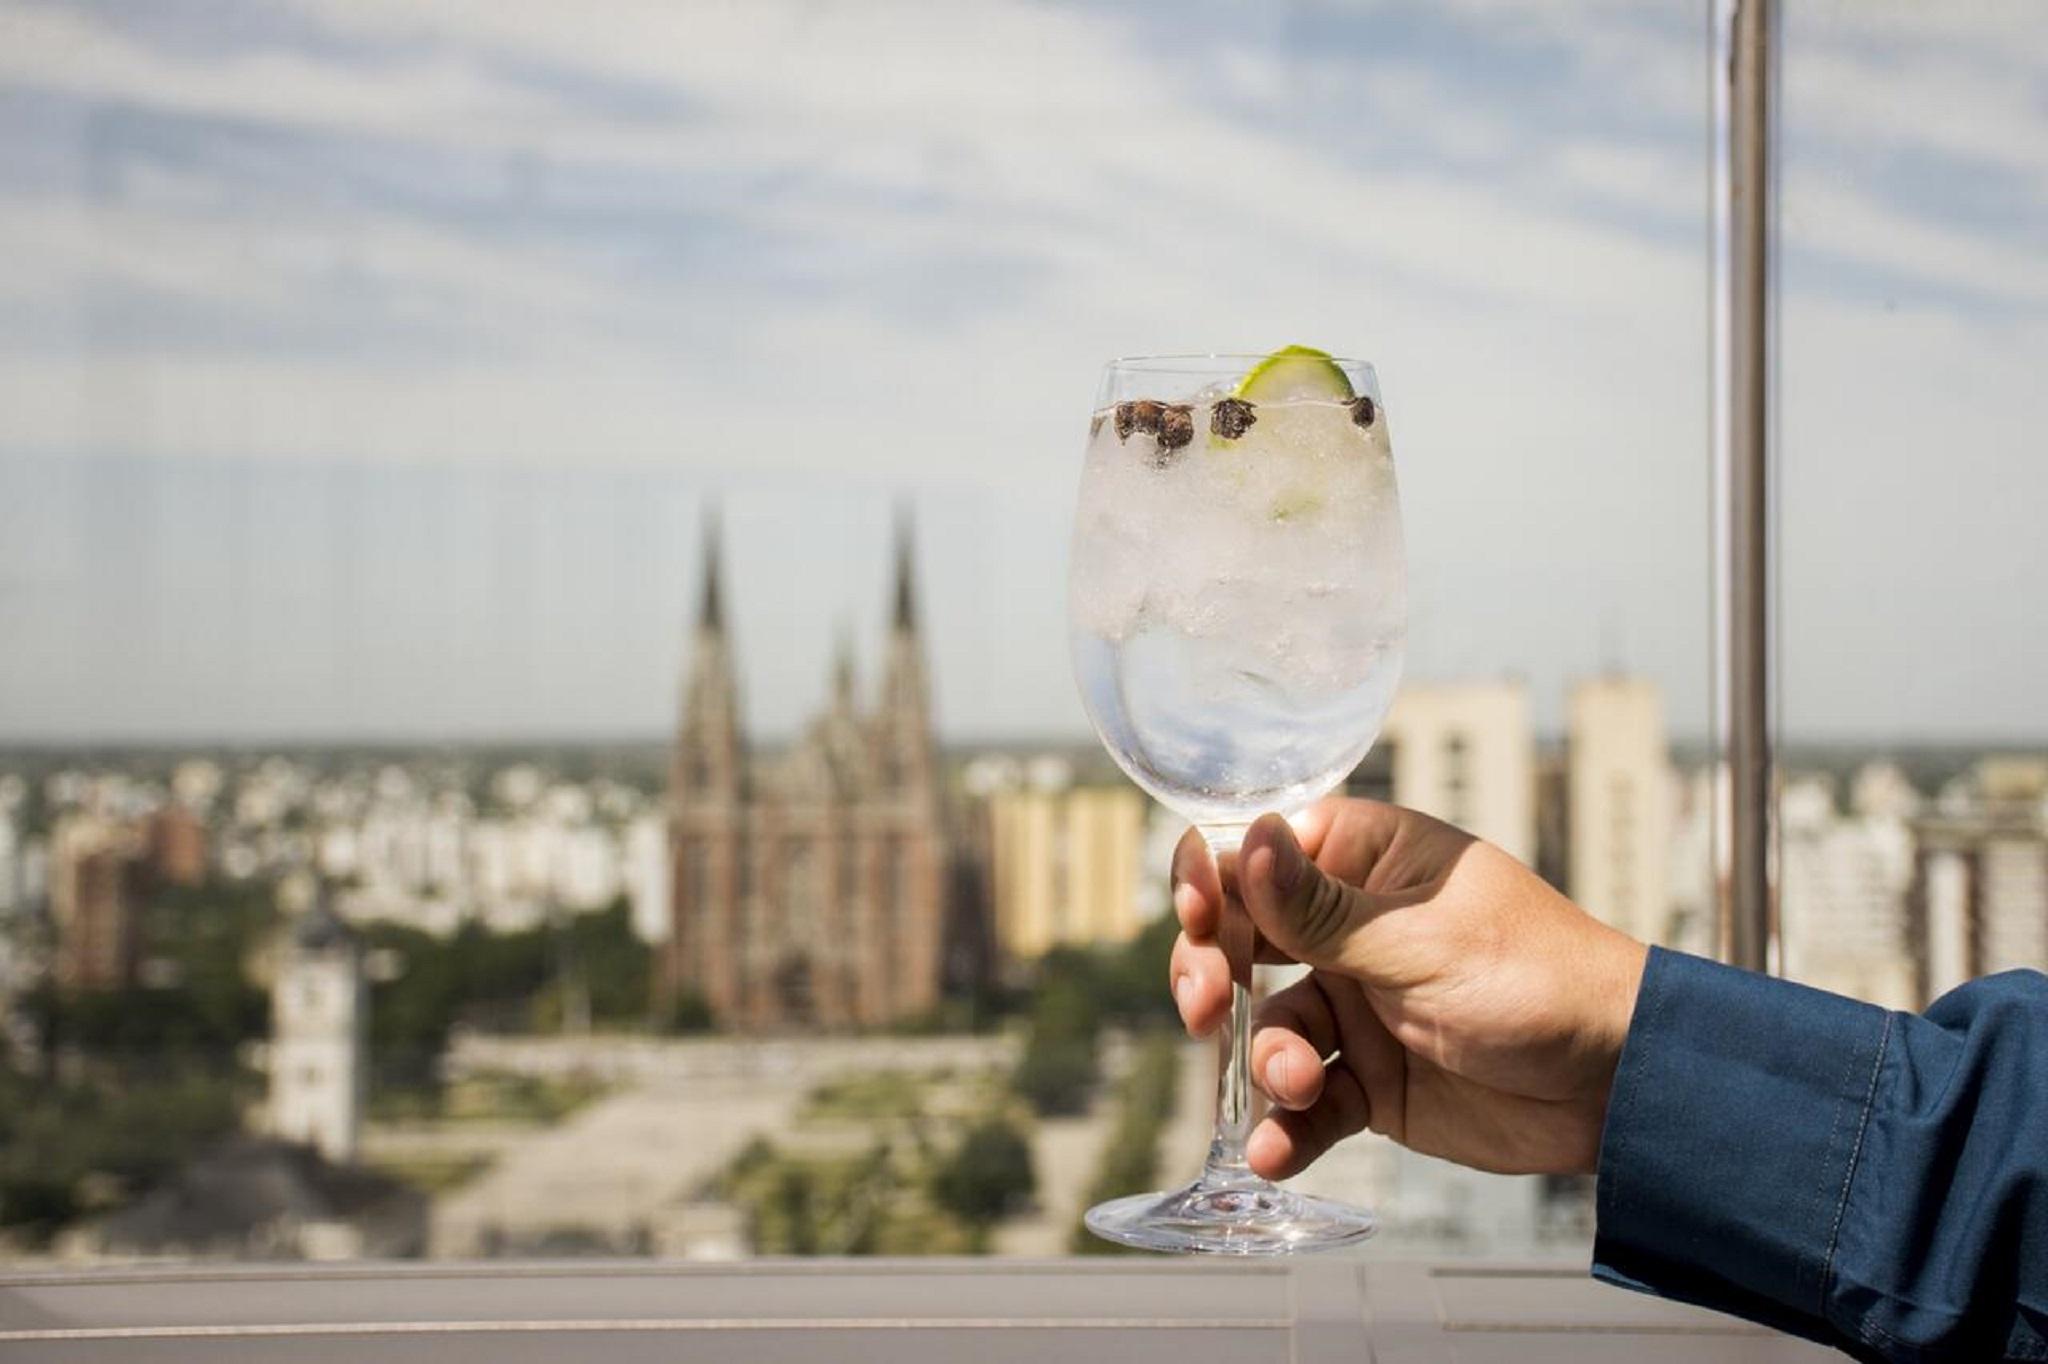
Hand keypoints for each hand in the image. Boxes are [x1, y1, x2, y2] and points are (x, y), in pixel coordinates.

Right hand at [1169, 799, 1647, 1178]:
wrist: (1616, 1087)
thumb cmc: (1541, 980)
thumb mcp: (1420, 941)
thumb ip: (1320, 909)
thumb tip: (1248, 837)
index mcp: (1366, 865)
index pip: (1259, 855)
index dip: (1214, 881)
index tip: (1197, 916)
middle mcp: (1349, 931)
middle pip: (1240, 943)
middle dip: (1211, 978)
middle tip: (1206, 1010)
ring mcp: (1357, 1008)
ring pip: (1267, 1031)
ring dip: (1268, 1064)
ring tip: (1300, 1087)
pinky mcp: (1370, 1082)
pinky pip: (1304, 1103)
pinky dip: (1285, 1128)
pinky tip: (1276, 1152)